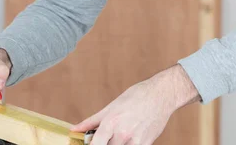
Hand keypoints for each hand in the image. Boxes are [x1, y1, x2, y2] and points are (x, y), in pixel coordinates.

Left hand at [71, 65, 199, 144]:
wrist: (160, 95)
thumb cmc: (135, 97)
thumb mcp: (110, 107)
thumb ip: (92, 121)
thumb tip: (75, 129)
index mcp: (110, 122)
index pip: (95, 144)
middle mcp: (122, 133)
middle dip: (104, 144)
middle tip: (105, 138)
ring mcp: (135, 140)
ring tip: (116, 137)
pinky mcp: (146, 144)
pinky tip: (126, 140)